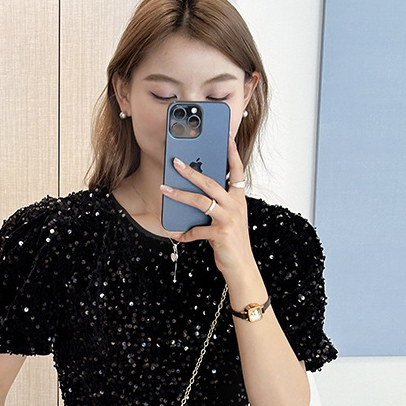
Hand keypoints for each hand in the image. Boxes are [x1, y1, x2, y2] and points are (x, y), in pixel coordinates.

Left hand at [160, 133, 256, 281]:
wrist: (241, 266)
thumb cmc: (232, 240)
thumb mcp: (228, 218)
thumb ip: (217, 204)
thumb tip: (194, 192)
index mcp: (238, 199)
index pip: (236, 171)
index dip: (231, 154)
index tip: (226, 139)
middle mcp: (235, 205)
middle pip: (211, 182)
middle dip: (191, 171)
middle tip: (176, 162)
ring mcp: (229, 219)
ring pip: (201, 201)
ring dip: (179, 195)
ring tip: (164, 189)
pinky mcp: (221, 234)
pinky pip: (196, 229)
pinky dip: (185, 232)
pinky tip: (176, 233)